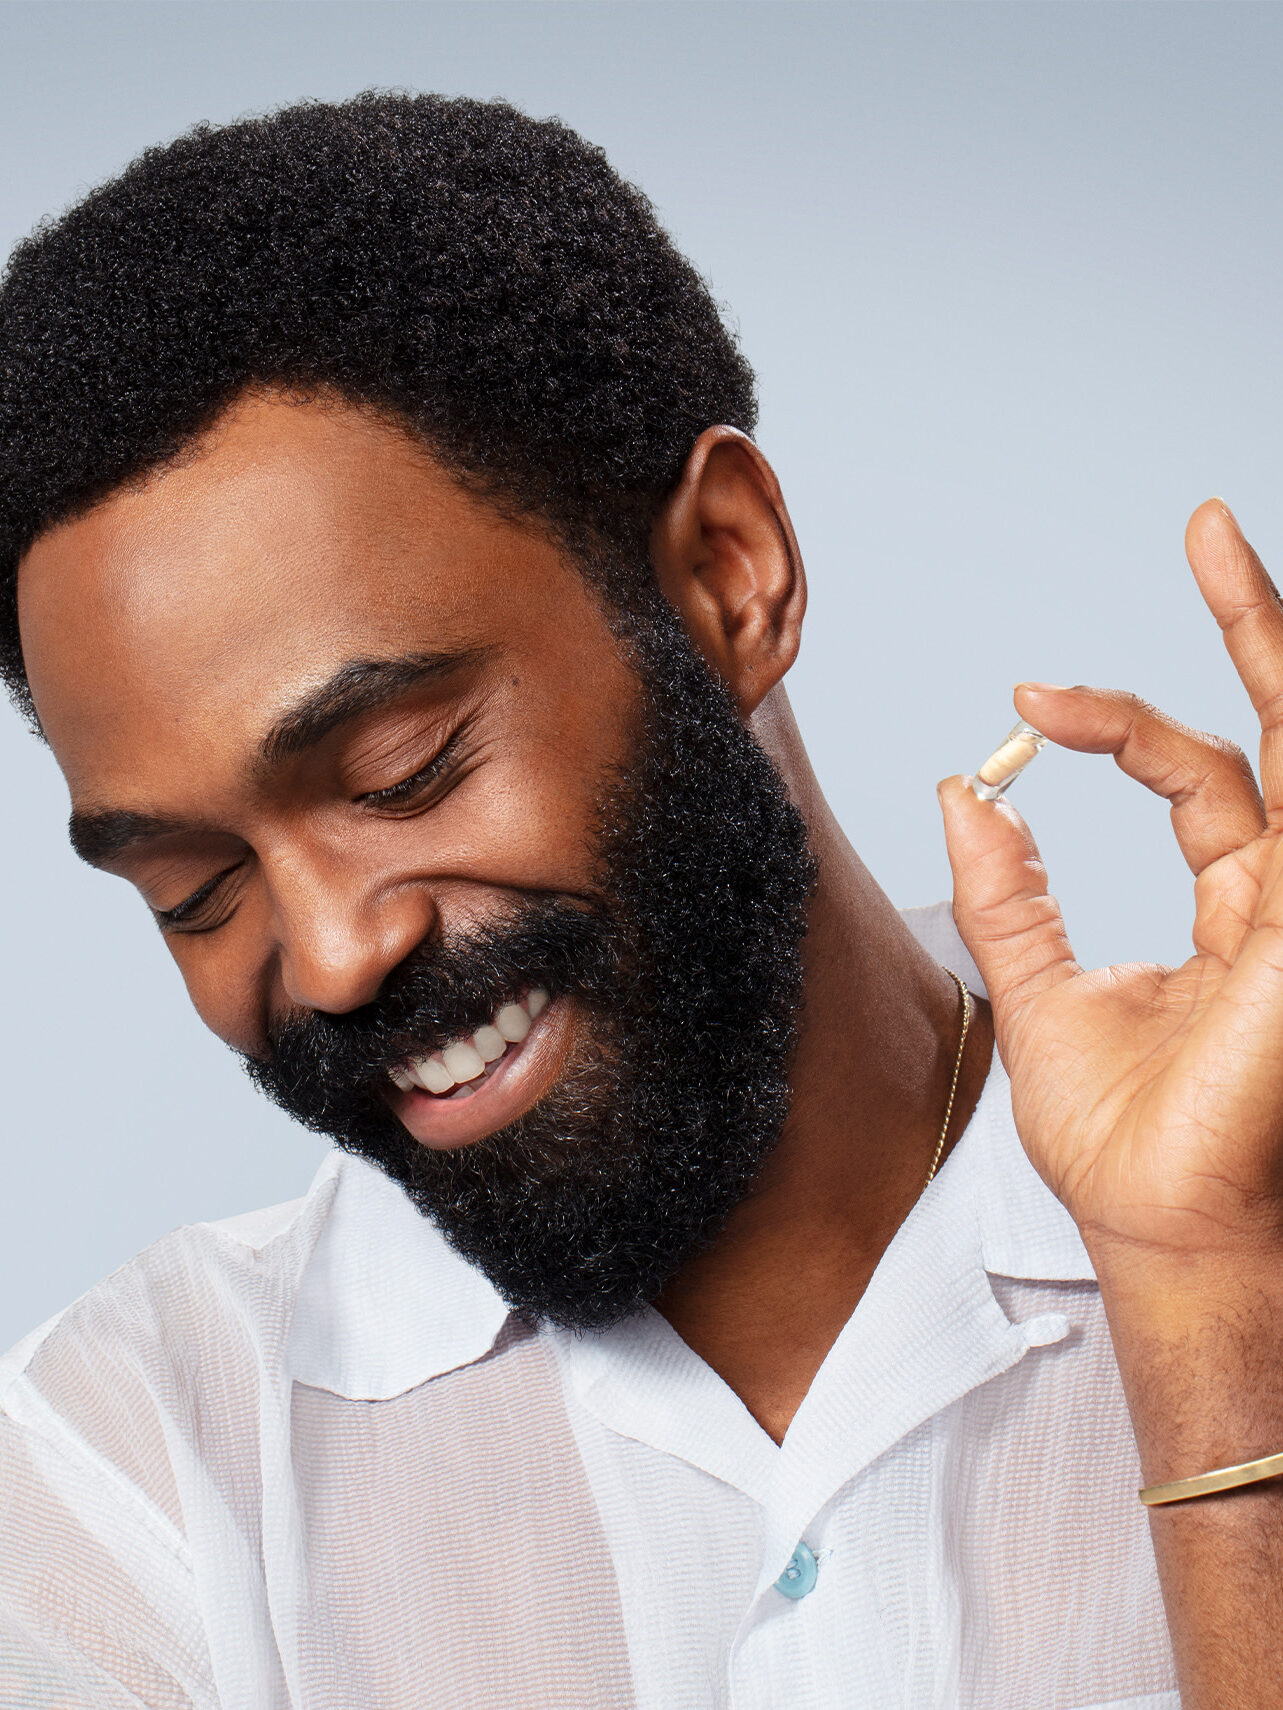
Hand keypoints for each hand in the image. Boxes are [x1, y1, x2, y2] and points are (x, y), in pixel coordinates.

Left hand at [938, 500, 1282, 1272]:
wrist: (1159, 1233)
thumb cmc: (1125, 1145)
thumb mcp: (1039, 994)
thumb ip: (1008, 893)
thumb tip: (958, 790)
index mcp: (1238, 904)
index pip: (1199, 774)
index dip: (1121, 722)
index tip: (1031, 701)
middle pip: (1278, 729)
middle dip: (1250, 623)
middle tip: (1207, 524)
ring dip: (1270, 640)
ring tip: (1219, 540)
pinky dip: (1272, 726)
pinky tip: (1251, 632)